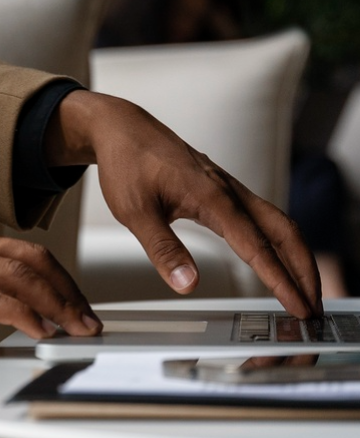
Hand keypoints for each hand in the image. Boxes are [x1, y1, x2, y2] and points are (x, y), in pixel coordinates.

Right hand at [0, 191, 102, 338]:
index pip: (18, 251)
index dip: (56, 276)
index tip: (75, 302)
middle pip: (29, 257)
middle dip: (67, 289)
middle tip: (90, 319)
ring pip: (15, 272)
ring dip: (56, 302)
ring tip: (76, 328)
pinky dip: (19, 312)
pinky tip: (37, 330)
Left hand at [46, 90, 321, 317]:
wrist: (122, 128)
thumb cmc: (127, 162)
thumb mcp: (134, 210)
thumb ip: (162, 248)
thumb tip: (188, 284)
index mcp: (211, 196)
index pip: (256, 245)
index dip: (280, 279)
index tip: (298, 306)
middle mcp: (228, 190)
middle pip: (284, 232)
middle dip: (305, 271)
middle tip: (314, 309)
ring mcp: (228, 189)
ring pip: (278, 223)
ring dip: (297, 257)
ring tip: (306, 292)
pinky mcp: (223, 190)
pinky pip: (263, 217)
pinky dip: (280, 244)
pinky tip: (278, 261)